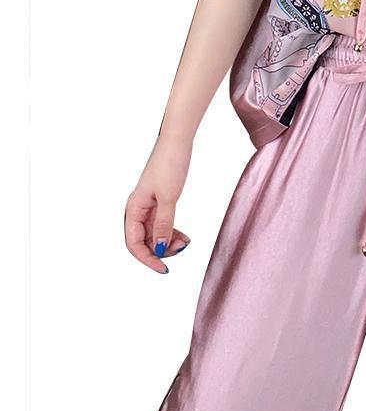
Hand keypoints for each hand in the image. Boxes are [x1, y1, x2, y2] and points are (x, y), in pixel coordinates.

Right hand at [124, 133, 191, 273]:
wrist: (177, 142)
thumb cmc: (170, 164)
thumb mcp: (169, 197)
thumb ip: (164, 224)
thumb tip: (160, 248)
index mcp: (134, 208)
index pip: (134, 244)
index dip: (147, 258)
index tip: (164, 268)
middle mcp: (137, 209)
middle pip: (143, 241)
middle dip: (161, 250)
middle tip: (182, 249)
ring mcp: (148, 205)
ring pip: (154, 234)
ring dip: (168, 242)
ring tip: (186, 242)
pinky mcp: (159, 201)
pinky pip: (162, 224)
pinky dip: (172, 232)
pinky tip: (184, 236)